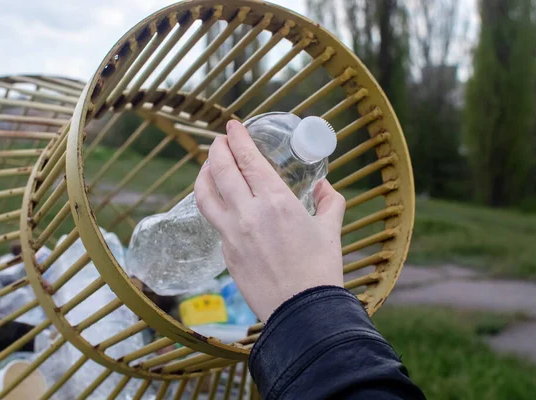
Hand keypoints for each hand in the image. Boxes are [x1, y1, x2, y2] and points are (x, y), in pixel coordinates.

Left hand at [194, 119, 344, 321]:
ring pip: (205, 195)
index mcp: (276, 201)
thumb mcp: (331, 229)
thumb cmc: (320, 270)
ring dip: (203, 174)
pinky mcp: (226, 254)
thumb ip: (329, 202)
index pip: (247, 159)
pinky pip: (214, 221)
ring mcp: (232, 234)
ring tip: (208, 166)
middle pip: (220, 170)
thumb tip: (325, 187)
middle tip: (218, 140)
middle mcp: (248, 213)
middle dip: (216, 148)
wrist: (302, 312)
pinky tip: (220, 204)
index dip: (236, 138)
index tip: (232, 126)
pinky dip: (213, 205)